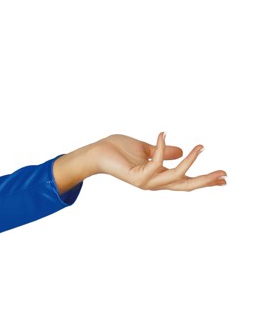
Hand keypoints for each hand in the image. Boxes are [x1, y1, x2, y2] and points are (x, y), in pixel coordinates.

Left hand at [93, 132, 226, 190]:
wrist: (97, 153)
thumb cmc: (117, 150)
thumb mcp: (146, 148)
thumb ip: (163, 151)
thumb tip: (180, 151)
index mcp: (158, 176)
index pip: (185, 180)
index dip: (204, 180)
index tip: (223, 178)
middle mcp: (154, 182)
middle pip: (185, 185)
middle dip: (205, 181)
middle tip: (224, 175)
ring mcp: (146, 181)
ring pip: (175, 176)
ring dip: (190, 161)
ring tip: (201, 146)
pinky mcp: (137, 176)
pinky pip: (157, 163)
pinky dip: (163, 148)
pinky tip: (163, 133)